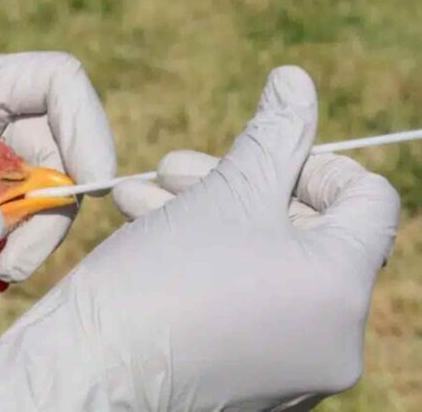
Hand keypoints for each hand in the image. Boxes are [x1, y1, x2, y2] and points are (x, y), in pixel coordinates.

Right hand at [0, 66, 399, 410]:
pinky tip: (148, 230)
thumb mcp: (224, 192)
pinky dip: (208, 264)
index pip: (370, 202)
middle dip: (238, 185)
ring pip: (266, 266)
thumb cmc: (156, 281)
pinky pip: (246, 304)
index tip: (261, 152)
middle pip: (307, 232)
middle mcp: (332, 338)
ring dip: (208, 218)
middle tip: (177, 166)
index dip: (316, 160)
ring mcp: (293, 366)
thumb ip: (275, 133)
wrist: (89, 369)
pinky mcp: (253, 378)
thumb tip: (297, 80)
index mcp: (340, 289)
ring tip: (143, 194)